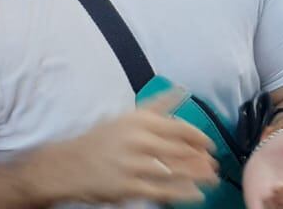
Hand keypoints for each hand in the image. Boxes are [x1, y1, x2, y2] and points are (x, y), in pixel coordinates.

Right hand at [26, 94, 217, 204]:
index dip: (199, 138)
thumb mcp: (129, 116)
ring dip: (197, 176)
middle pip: (180, 150)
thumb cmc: (101, 139)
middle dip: (201, 159)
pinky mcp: (127, 187)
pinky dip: (182, 193)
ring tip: (212, 179)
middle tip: (215, 164)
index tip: (210, 145)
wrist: (67, 166)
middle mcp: (139, 141)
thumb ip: (159, 104)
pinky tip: (196, 194)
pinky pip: (161, 190)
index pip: (180, 129)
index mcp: (141, 122)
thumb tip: (183, 89)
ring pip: (174, 171)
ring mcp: (133, 166)